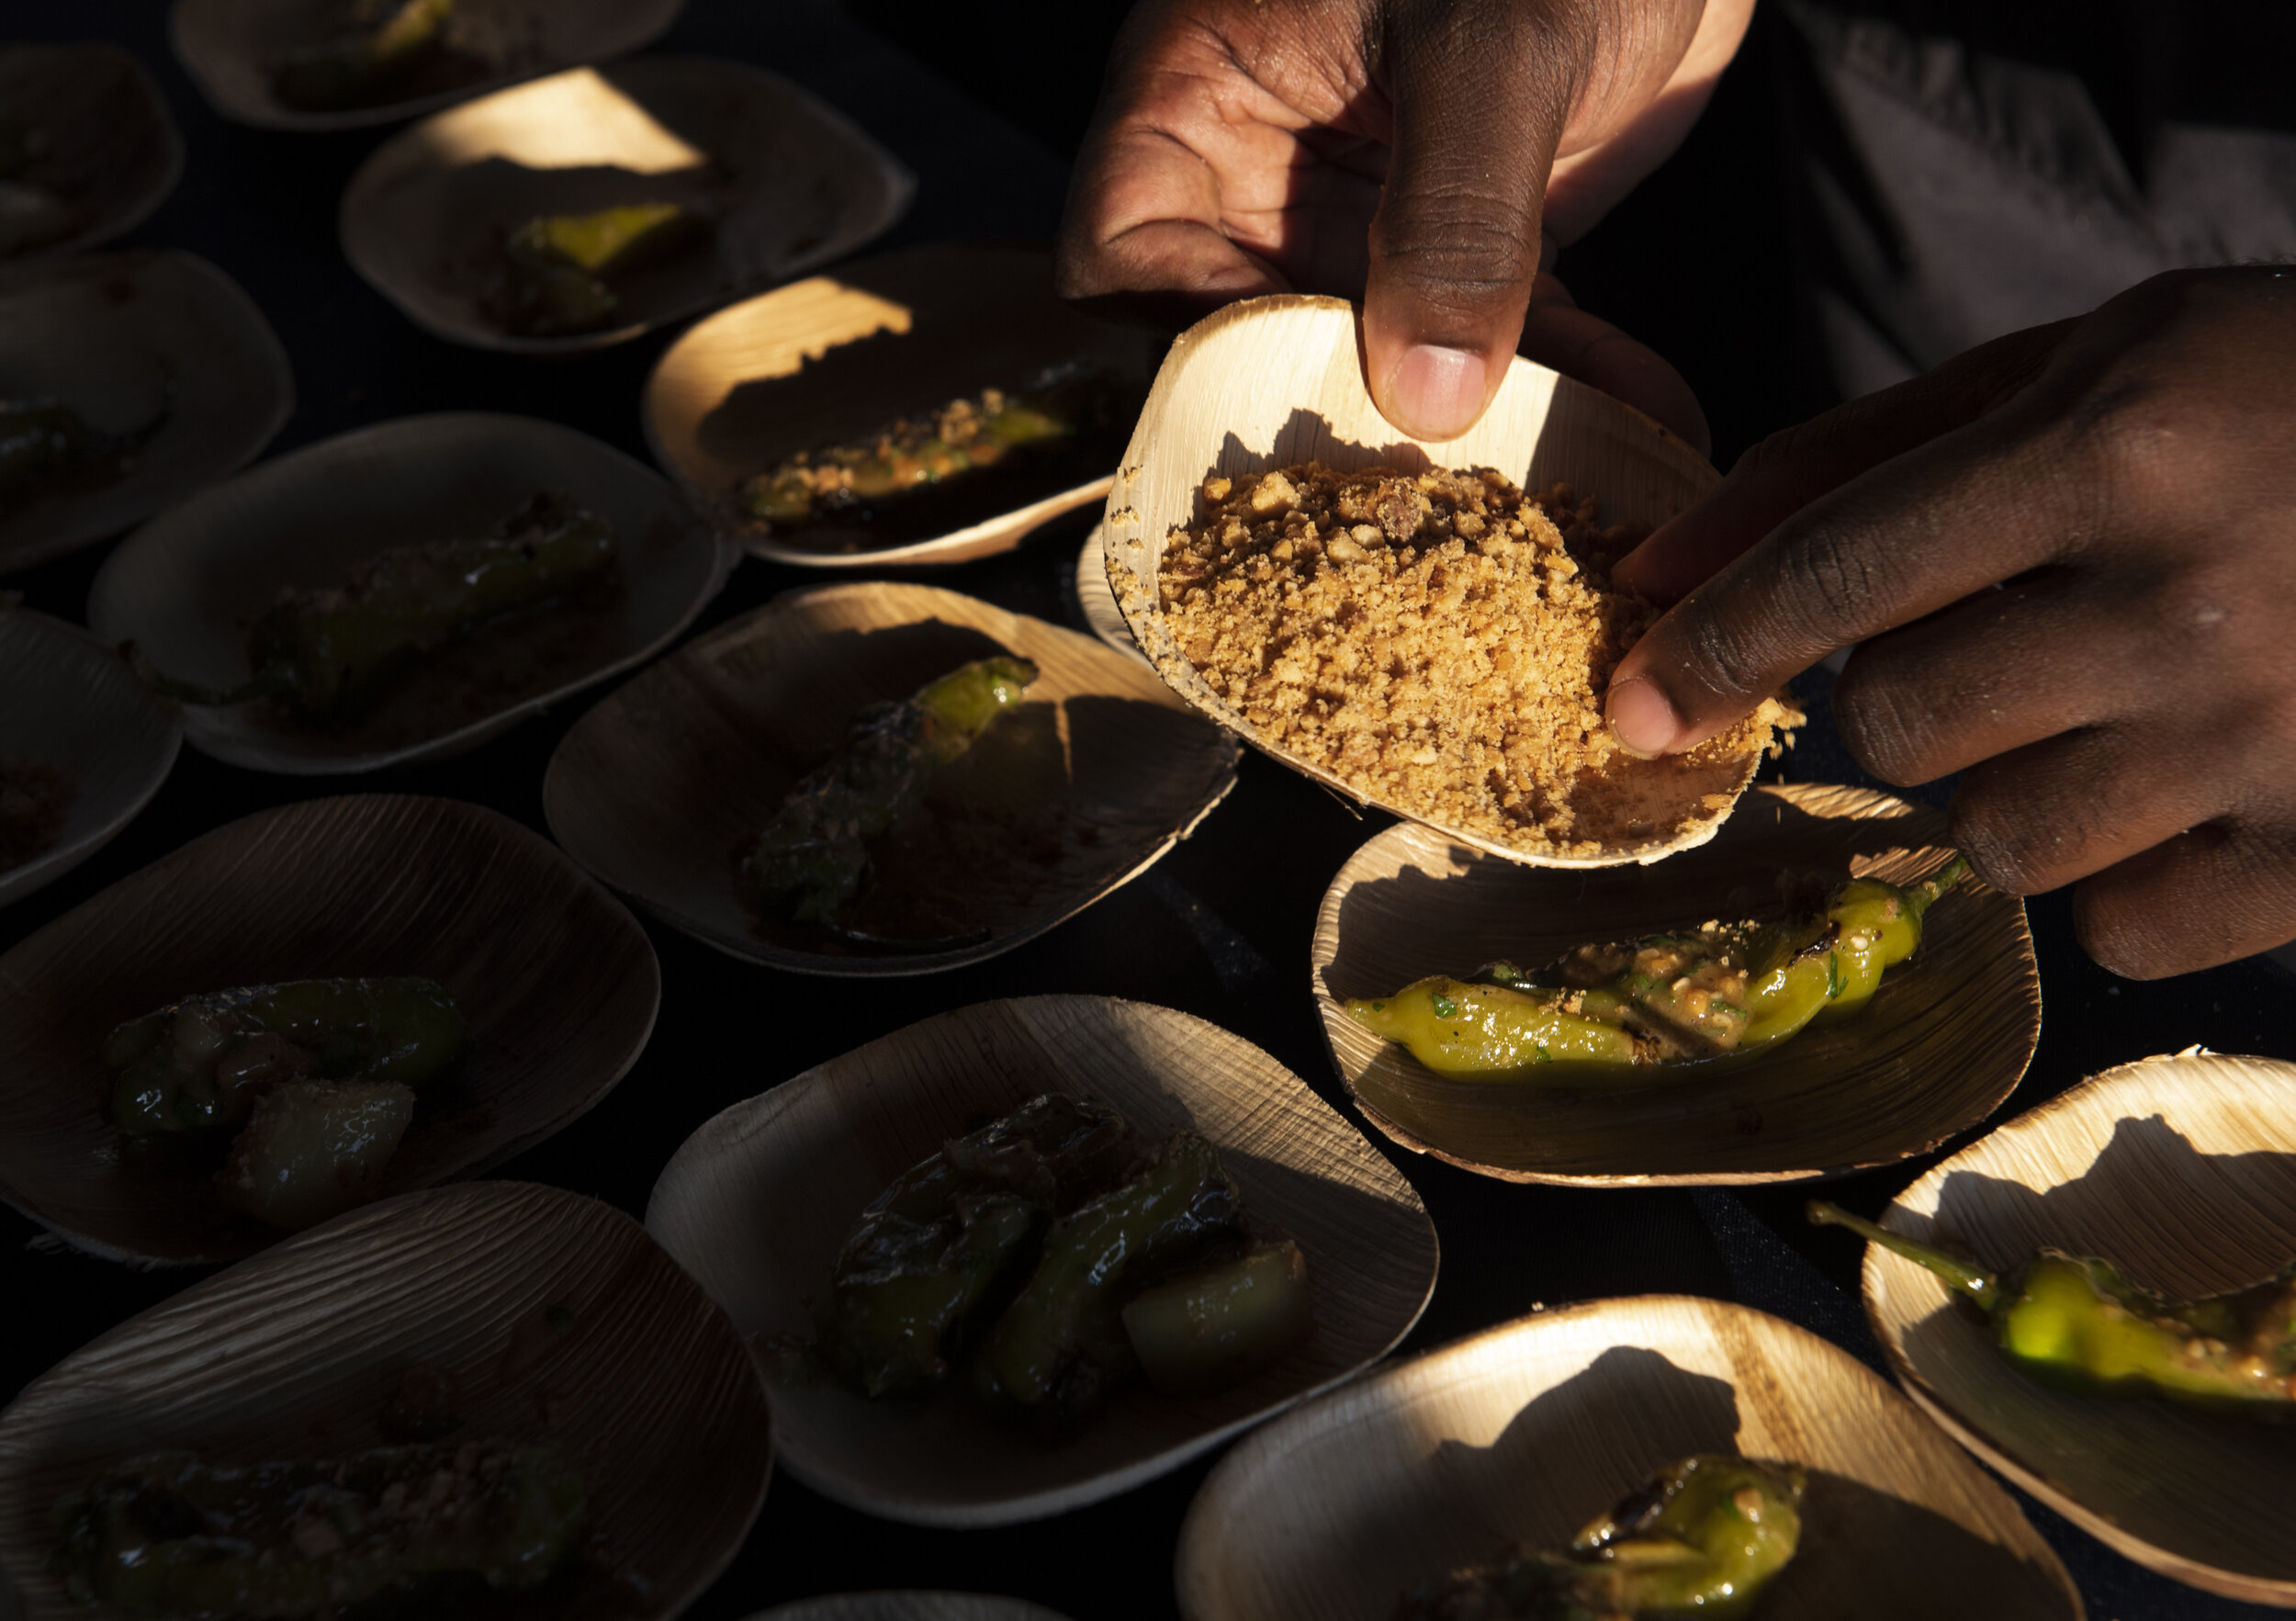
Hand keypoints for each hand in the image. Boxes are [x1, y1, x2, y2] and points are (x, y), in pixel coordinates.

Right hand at [1055, 0, 1752, 449]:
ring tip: (1558, 478)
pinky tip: (1644, 417)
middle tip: (1435, 492)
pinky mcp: (1472, 244)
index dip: (1190, 340)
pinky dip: (1572, 380)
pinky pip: (1501, 341)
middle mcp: (1266, 177)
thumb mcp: (1494, 44)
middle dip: (1345, 421)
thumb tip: (1428, 400)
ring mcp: (1369, 219)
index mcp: (1200, 99)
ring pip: (1385, 363)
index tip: (1303, 392)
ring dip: (1477, 425)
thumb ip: (1457, 212)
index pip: (1126, 257)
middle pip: (1254, 342)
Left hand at [1603, 267, 2295, 975]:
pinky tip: (2182, 785)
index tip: (1634, 698)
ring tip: (2110, 703)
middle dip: (1905, 694)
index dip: (1715, 642)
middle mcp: (2191, 599)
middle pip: (1904, 724)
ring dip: (2008, 785)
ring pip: (1997, 841)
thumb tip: (1661, 571)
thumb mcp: (2080, 366)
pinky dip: (2114, 874)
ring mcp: (2270, 742)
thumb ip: (1858, 460)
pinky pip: (2116, 929)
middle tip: (2001, 640)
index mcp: (2121, 442)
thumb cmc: (2278, 405)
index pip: (1843, 567)